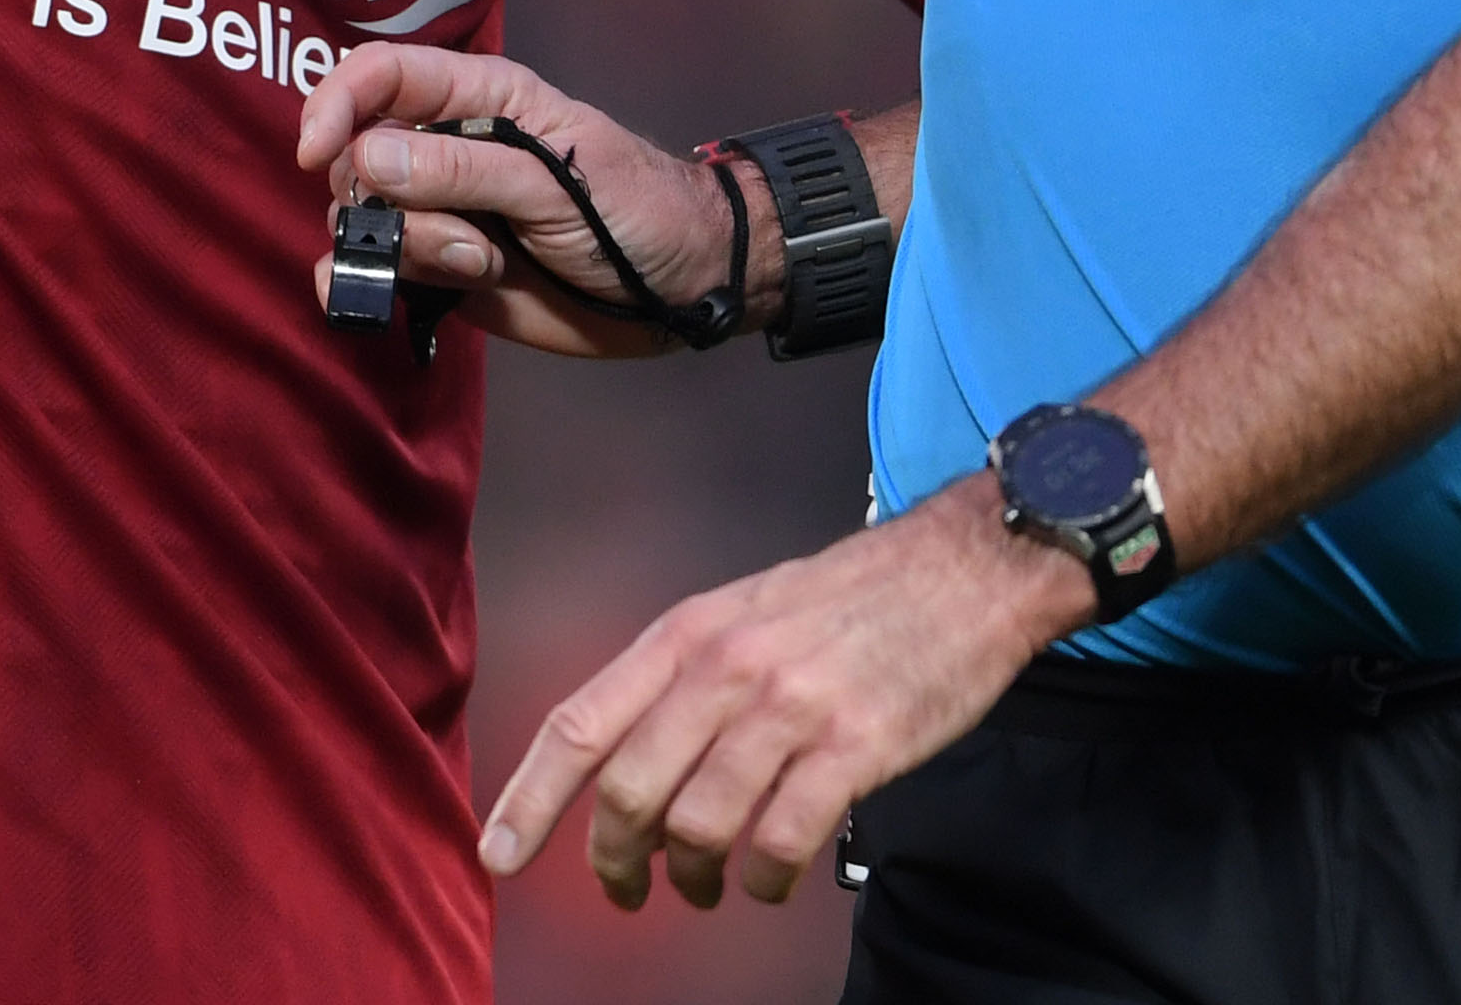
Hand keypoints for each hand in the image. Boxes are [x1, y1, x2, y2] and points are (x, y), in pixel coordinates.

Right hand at [295, 43, 739, 358]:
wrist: (681, 289)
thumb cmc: (635, 211)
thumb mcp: (558, 184)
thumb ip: (466, 170)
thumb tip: (366, 157)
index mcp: (478, 100)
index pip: (382, 75)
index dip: (337, 103)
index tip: (316, 155)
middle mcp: (443, 148)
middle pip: (357, 153)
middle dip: (385, 200)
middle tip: (464, 238)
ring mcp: (436, 212)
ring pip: (359, 216)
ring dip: (399, 248)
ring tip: (475, 267)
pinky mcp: (435, 270)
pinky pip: (367, 269)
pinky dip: (358, 281)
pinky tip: (379, 296)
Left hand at [480, 478, 1083, 911]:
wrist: (962, 569)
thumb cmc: (846, 600)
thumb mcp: (740, 612)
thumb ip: (679, 682)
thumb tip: (620, 768)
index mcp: (685, 632)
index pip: (579, 723)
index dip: (529, 798)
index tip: (498, 854)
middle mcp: (724, 668)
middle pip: (629, 790)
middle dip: (612, 859)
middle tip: (623, 889)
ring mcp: (790, 708)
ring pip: (699, 826)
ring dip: (691, 878)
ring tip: (703, 886)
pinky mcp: (855, 748)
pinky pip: (781, 841)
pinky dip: (763, 879)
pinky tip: (767, 878)